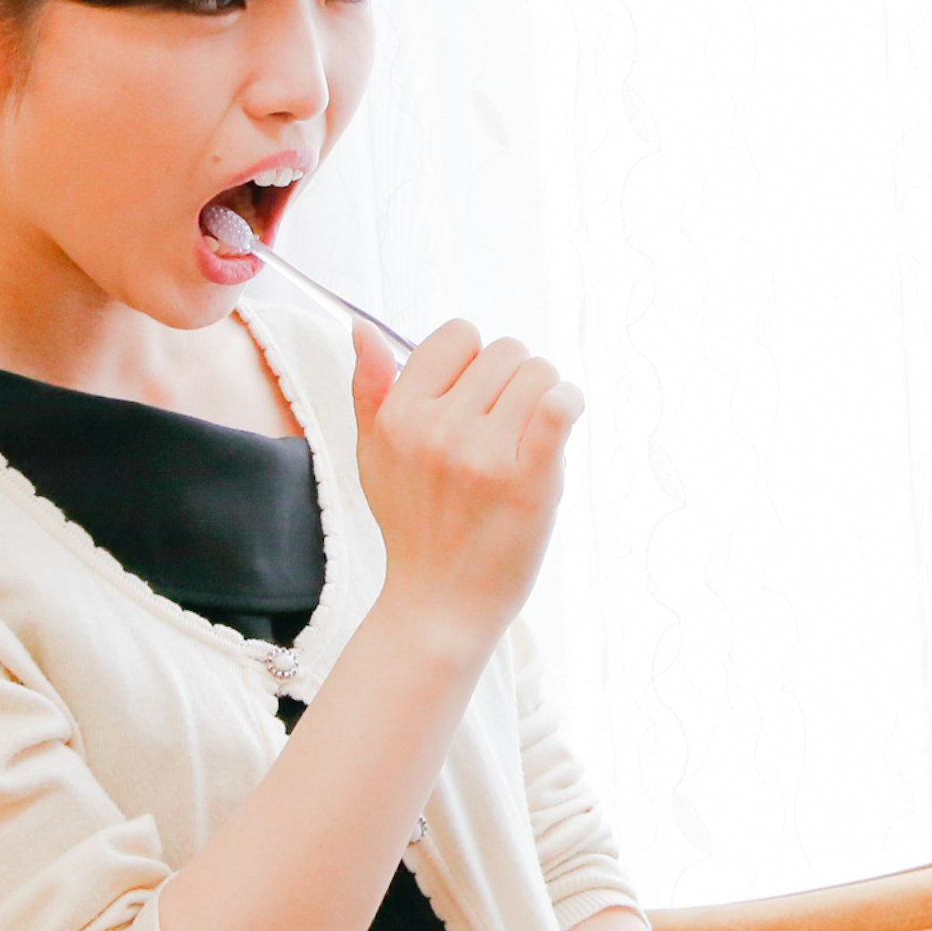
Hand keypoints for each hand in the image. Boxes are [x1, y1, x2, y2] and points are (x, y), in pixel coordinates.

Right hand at [345, 317, 579, 644]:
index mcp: (399, 416)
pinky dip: (568, 404)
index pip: (457, 334)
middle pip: (506, 351)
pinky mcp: (526, 479)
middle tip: (504, 427)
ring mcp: (482, 454)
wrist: (441, 603)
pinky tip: (561, 419)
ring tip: (527, 438)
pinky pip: (558, 407)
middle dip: (513, 381)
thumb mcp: (373, 455)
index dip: (473, 361)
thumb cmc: (414, 525)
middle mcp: (437, 429)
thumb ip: (369, 388)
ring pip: (540, 372)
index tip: (473, 397)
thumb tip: (363, 327)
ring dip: (544, 397)